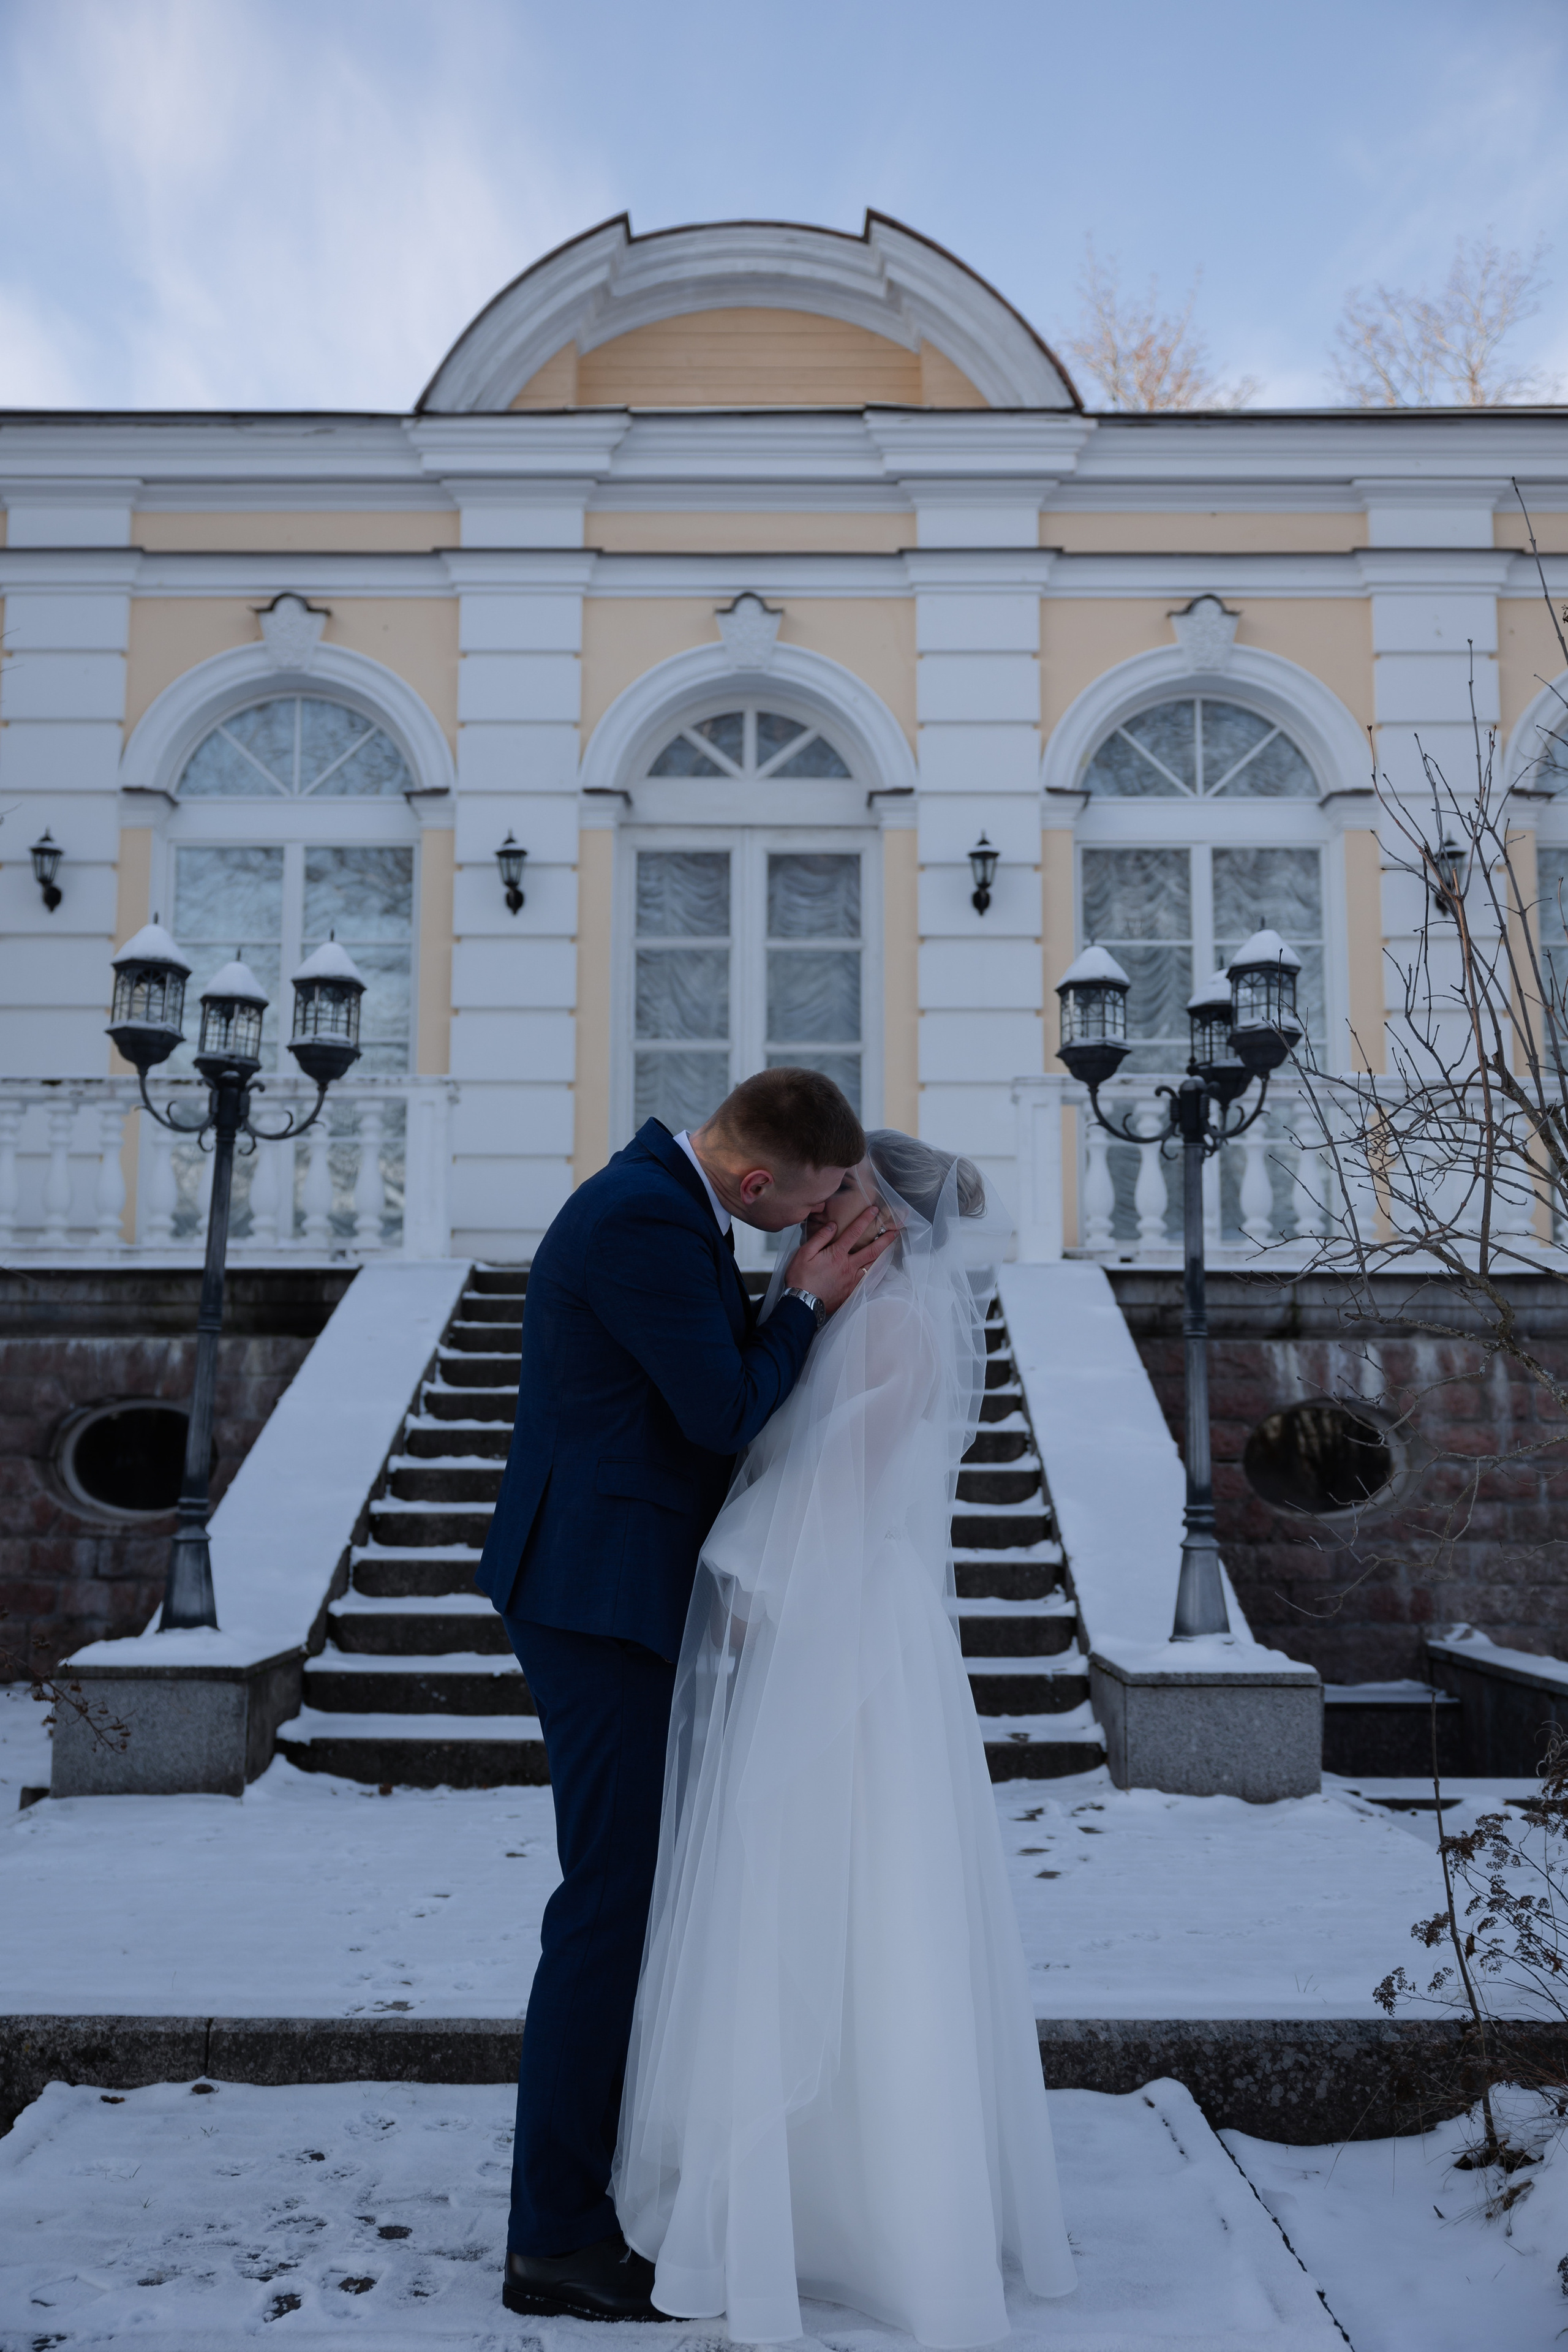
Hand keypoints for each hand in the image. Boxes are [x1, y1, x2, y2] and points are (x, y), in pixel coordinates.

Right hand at [785, 1198, 895, 1315]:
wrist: (803, 1304)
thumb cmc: (800, 1279)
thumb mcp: (804, 1253)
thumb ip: (819, 1238)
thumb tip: (832, 1226)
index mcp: (836, 1254)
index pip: (854, 1233)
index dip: (865, 1219)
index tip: (874, 1210)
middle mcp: (848, 1266)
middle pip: (871, 1250)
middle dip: (884, 1239)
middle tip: (895, 1231)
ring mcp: (851, 1279)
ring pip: (872, 1265)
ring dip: (882, 1254)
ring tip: (890, 1246)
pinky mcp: (851, 1291)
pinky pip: (867, 1278)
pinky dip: (874, 1271)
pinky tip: (877, 1267)